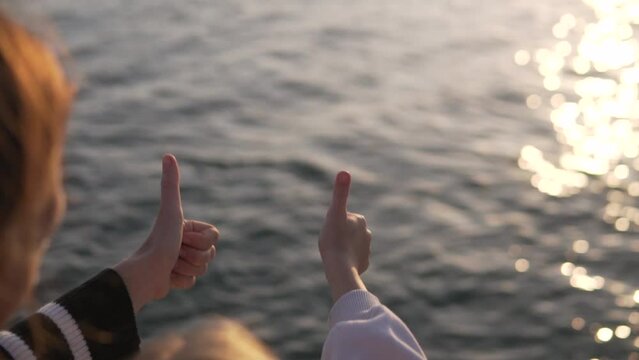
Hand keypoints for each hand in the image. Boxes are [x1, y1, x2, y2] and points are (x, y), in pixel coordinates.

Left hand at [114, 154, 218, 311]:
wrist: (144, 275)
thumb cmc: (159, 242)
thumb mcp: (171, 211)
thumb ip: (170, 184)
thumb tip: (168, 155)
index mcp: (185, 227)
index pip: (214, 236)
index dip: (202, 241)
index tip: (182, 239)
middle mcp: (183, 242)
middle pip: (210, 253)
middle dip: (195, 256)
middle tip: (175, 253)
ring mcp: (180, 260)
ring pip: (203, 268)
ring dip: (187, 269)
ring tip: (170, 265)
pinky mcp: (176, 278)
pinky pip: (192, 281)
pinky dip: (181, 281)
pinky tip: (167, 277)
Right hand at [318, 171, 371, 301]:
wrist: (340, 267)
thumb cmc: (334, 239)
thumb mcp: (334, 212)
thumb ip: (340, 192)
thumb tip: (344, 171)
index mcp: (359, 220)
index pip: (342, 218)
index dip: (333, 224)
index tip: (331, 231)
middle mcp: (367, 233)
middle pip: (346, 232)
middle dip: (339, 236)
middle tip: (331, 242)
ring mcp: (366, 249)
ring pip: (350, 246)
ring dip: (343, 248)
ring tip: (336, 253)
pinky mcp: (364, 263)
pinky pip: (353, 260)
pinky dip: (348, 261)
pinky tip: (341, 264)